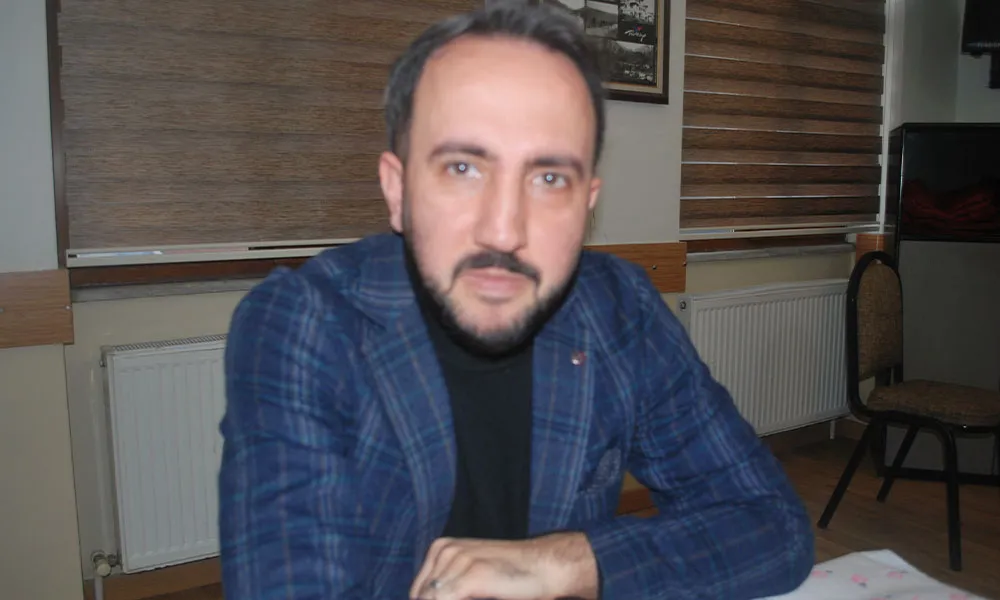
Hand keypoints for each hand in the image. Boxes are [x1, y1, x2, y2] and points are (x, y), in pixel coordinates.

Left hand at [409, 532, 598, 599]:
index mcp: (441, 549)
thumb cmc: (513, 575)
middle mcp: (445, 551)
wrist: (547, 565)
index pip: (419, 592)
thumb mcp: (472, 573)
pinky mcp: (472, 576)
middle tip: (465, 599)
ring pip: (432, 598)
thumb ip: (450, 586)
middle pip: (424, 595)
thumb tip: (428, 598)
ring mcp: (458, 561)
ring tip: (472, 598)